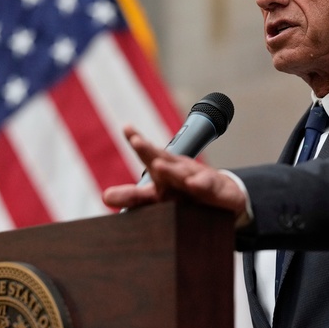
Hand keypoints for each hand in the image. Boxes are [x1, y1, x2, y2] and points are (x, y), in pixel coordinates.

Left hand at [102, 126, 247, 220]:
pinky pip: (207, 187)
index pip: (149, 158)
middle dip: (149, 151)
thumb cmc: (187, 195)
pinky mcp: (215, 190)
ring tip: (158, 166)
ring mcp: (196, 179)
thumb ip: (133, 197)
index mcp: (163, 175)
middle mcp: (178, 173)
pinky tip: (193, 184)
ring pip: (182, 173)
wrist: (223, 198)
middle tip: (136, 142)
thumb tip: (105, 196)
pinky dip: (200, 184)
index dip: (139, 145)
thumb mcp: (160, 199)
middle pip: (162, 160)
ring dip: (171, 170)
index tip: (126, 128)